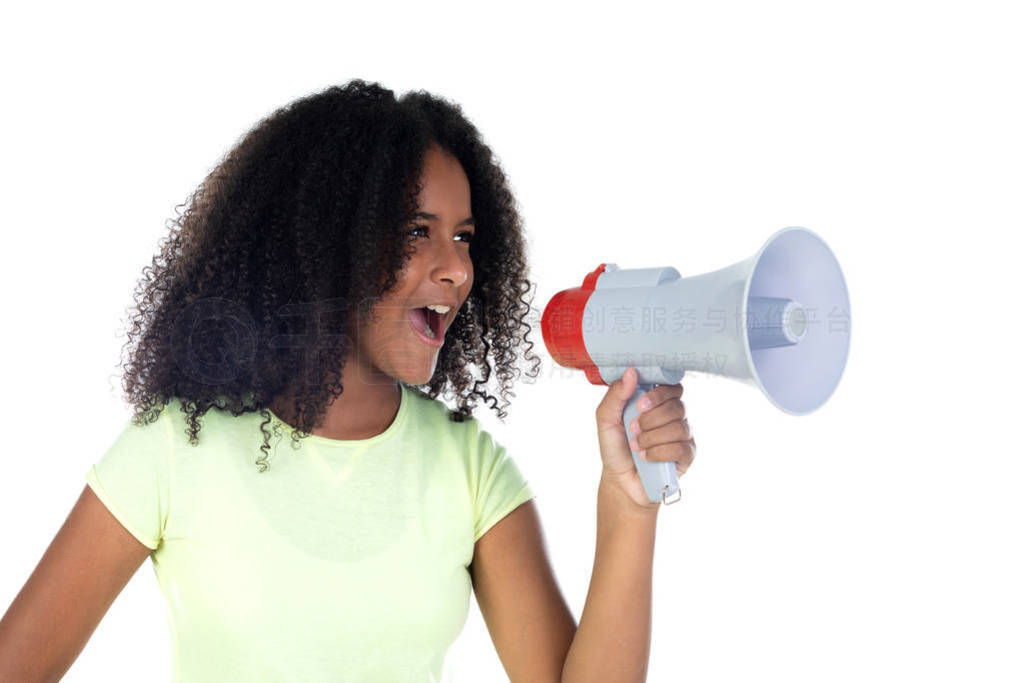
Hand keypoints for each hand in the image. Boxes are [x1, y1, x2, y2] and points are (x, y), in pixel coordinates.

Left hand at [595, 366, 695, 508]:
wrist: (620, 480)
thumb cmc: (615, 446)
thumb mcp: (606, 419)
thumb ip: (616, 394)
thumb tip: (631, 372)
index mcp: (657, 402)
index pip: (671, 387)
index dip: (659, 394)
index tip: (640, 405)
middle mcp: (673, 416)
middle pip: (676, 406)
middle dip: (651, 418)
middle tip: (633, 428)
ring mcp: (683, 435)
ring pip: (679, 427)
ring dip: (652, 437)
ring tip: (635, 445)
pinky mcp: (687, 454)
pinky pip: (681, 447)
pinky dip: (659, 452)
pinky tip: (645, 456)